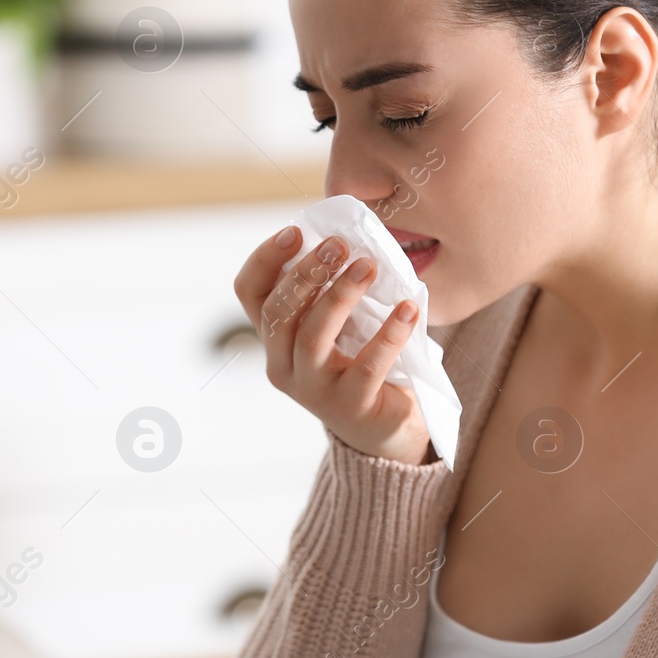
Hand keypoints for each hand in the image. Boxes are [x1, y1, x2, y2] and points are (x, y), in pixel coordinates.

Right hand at [234, 225, 432, 464]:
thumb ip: (329, 289)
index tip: (296, 231)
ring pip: (312, 337)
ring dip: (340, 296)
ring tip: (368, 266)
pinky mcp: (351, 407)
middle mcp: (283, 365)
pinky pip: (367, 367)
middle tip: (338, 244)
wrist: (384, 426)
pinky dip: (388, 334)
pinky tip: (408, 309)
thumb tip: (345, 238)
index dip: (265, 259)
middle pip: (277, 313)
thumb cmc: (358, 359)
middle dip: (306, 272)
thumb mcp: (336, 322)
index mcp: (274, 337)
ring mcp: (314, 390)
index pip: (249, 292)